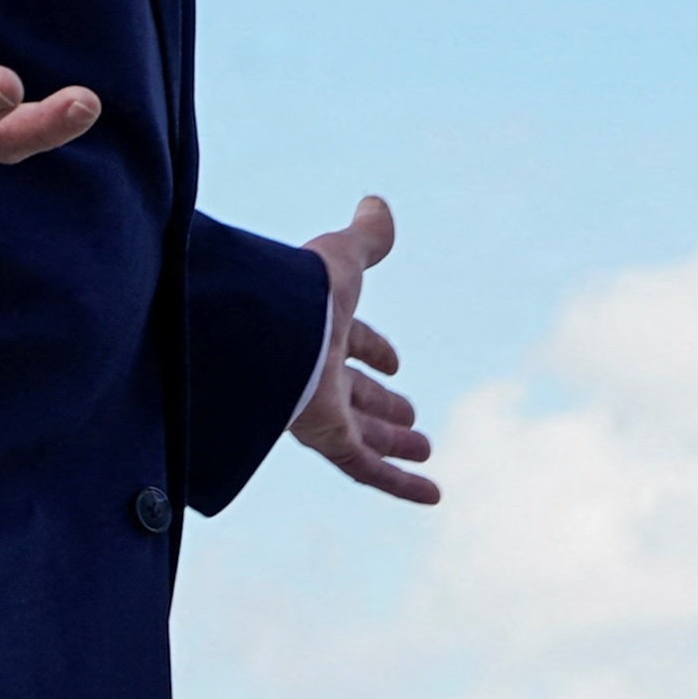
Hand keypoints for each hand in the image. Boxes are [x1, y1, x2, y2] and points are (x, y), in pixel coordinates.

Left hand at [295, 194, 434, 503]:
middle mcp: (313, 372)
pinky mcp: (323, 437)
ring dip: (394, 443)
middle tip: (411, 415)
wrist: (262, 330)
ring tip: (426, 448)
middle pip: (354, 393)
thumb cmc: (298, 290)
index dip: (374, 351)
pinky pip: (366, 469)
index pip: (351, 345)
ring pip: (362, 433)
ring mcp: (317, 408)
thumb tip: (377, 203)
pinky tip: (435, 495)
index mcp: (317, 330)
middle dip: (382, 404)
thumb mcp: (340, 260)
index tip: (395, 361)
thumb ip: (364, 238)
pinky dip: (399, 484)